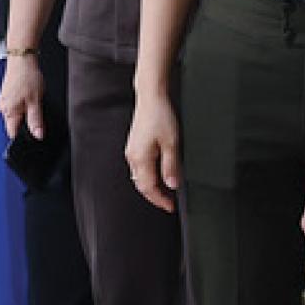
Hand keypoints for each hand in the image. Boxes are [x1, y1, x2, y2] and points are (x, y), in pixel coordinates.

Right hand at [0, 52, 44, 139]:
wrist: (22, 59)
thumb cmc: (27, 76)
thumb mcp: (36, 101)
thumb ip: (36, 120)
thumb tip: (38, 135)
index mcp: (9, 112)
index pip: (13, 134)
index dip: (24, 136)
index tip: (33, 132)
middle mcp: (3, 107)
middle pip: (14, 124)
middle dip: (25, 121)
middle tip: (35, 109)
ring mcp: (4, 100)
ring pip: (15, 114)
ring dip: (24, 111)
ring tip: (31, 98)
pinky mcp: (7, 94)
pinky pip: (14, 105)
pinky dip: (22, 103)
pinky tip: (27, 94)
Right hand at [123, 92, 180, 212]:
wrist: (151, 97)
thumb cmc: (161, 116)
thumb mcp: (172, 143)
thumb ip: (171, 166)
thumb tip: (172, 185)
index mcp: (141, 158)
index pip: (149, 188)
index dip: (160, 200)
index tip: (171, 207)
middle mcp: (133, 156)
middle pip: (142, 185)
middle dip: (155, 196)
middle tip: (168, 202)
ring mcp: (132, 151)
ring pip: (139, 177)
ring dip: (151, 186)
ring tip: (165, 191)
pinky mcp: (134, 145)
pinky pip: (139, 167)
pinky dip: (148, 176)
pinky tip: (157, 174)